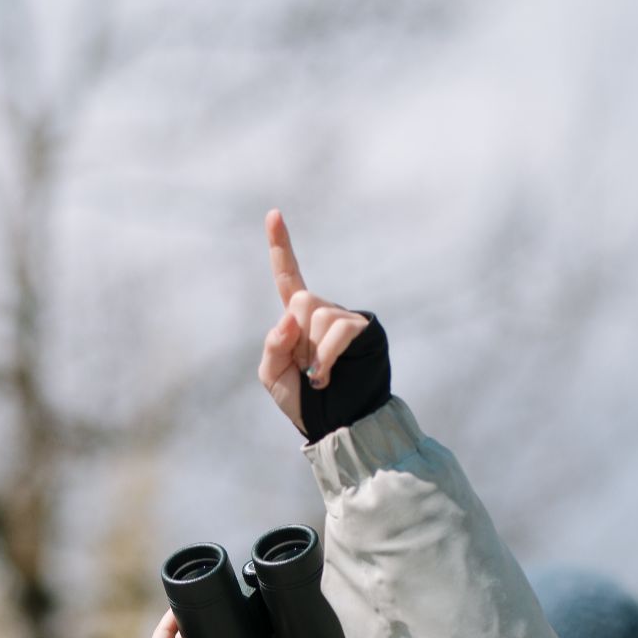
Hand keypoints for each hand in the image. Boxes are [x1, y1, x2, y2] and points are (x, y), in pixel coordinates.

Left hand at [258, 209, 372, 434]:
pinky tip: (325, 376)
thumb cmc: (302, 402)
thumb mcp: (272, 375)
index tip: (274, 213)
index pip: (287, 277)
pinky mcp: (364, 330)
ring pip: (319, 316)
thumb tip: (290, 317)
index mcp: (296, 319)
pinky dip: (325, 357)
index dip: (280, 246)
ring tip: (318, 375)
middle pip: (302, 300)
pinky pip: (338, 332)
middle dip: (298, 337)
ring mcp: (345, 319)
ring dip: (312, 353)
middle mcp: (322, 312)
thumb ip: (273, 345)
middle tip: (305, 366)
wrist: (335, 424)